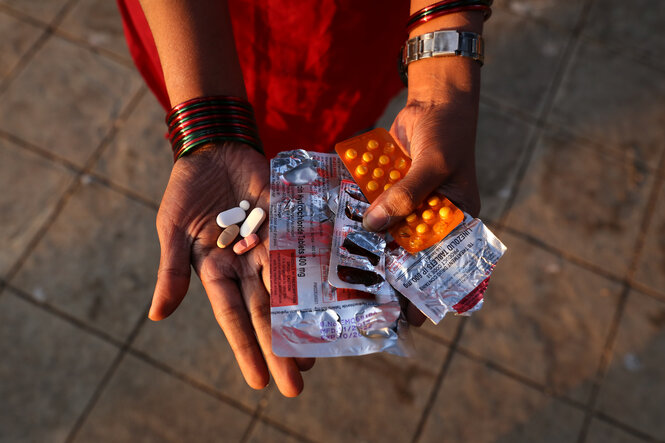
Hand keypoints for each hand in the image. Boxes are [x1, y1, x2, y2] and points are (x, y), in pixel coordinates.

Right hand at [150, 143, 313, 396]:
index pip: (233, 317)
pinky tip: (334, 298)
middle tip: (296, 384)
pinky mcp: (289, 225)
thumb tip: (157, 316)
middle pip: (265, 312)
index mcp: (216, 271)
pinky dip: (318, 274)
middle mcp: (246, 266)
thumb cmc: (186, 189)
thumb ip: (172, 271)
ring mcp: (270, 247)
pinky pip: (304, 252)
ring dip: (302, 321)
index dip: (246, 348)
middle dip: (279, 348)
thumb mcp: (172, 230)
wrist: (216, 148)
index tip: (259, 383)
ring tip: (319, 353)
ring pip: (289, 290)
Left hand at [363, 85, 481, 325]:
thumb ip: (406, 194)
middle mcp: (431, 220)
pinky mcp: (389, 192)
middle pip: (410, 257)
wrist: (434, 102)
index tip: (408, 318)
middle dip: (391, 278)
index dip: (426, 292)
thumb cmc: (447, 134)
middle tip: (368, 304)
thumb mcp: (433, 165)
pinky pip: (374, 211)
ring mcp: (408, 207)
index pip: (442, 266)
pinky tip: (339, 237)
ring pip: (389, 237)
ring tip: (348, 279)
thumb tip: (373, 225)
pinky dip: (361, 222)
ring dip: (371, 253)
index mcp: (455, 222)